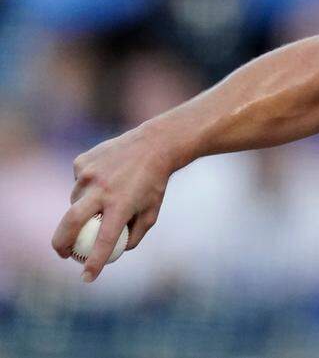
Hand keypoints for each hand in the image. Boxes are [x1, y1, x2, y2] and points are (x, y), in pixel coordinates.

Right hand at [51, 126, 174, 281]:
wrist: (154, 144)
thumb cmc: (154, 183)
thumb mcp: (152, 212)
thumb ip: (134, 235)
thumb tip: (113, 253)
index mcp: (122, 204)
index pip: (104, 240)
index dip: (94, 262)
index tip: (86, 278)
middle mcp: (102, 189)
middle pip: (71, 222)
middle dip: (60, 244)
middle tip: (63, 253)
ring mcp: (89, 174)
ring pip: (74, 201)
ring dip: (82, 207)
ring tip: (104, 197)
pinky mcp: (82, 162)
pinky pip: (78, 182)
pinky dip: (87, 185)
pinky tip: (105, 176)